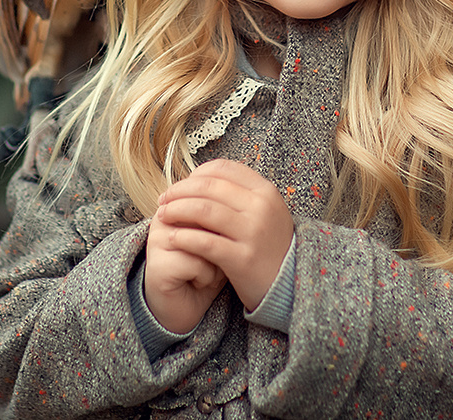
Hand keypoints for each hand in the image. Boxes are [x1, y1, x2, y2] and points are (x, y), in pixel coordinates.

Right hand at [143, 214, 226, 334]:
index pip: (213, 201)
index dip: (226, 223)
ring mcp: (157, 240)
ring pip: (204, 240)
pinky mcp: (158, 265)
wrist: (188, 306)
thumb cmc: (206, 269)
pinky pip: (197, 263)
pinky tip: (198, 283)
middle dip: (222, 241)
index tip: (219, 240)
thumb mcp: (219, 237)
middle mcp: (163, 218)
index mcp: (178, 204)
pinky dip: (206, 277)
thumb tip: (235, 206)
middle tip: (216, 257)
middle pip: (209, 218)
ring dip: (216, 261)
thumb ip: (224, 216)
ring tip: (207, 271)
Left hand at [157, 160, 293, 311]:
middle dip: (180, 191)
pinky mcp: (243, 259)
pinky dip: (184, 237)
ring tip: (163, 216)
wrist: (290, 282)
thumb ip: (239, 193)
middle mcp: (261, 207)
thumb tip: (201, 178)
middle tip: (163, 200)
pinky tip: (172, 237)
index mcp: (265, 190)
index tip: (180, 185)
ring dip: (177, 211)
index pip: (222, 169)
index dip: (195, 174)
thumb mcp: (265, 210)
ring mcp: (253, 232)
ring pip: (204, 211)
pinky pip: (205, 242)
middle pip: (209, 187)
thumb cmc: (269, 244)